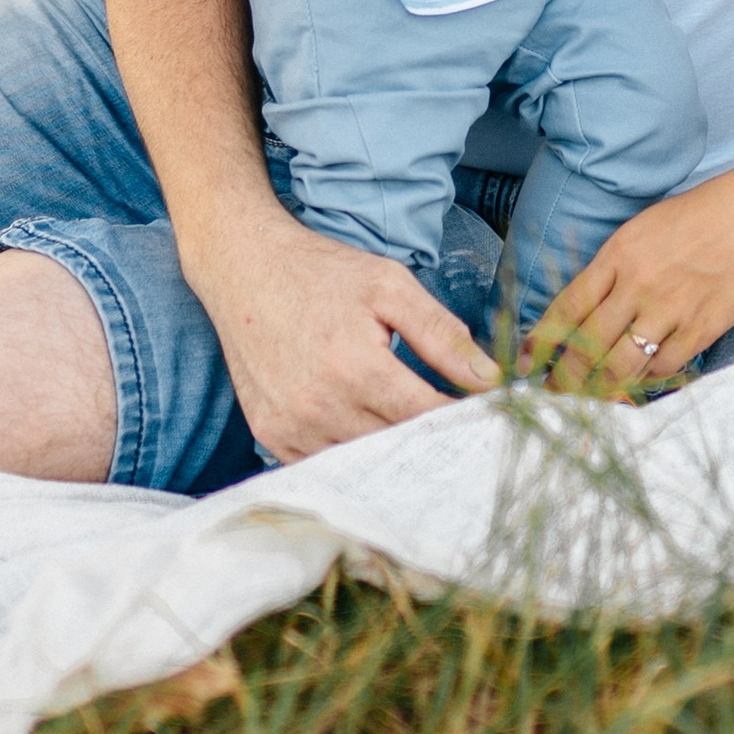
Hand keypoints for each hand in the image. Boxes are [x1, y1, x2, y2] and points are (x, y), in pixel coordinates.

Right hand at [202, 205, 501, 458]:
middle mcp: (320, 406)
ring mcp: (291, 427)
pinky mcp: (271, 435)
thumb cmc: (323, 273)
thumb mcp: (390, 286)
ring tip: (414, 430)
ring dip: (392, 451)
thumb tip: (490, 379)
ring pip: (363, 462)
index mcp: (356, 367)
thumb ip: (442, 335)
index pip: (428, 416)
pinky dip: (352, 455)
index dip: (462, 419)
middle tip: (458, 428)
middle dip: (432, 438)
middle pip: (398, 446)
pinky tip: (368, 430)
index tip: (487, 417)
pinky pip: (325, 465)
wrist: (244, 268)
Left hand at [529, 168, 733, 397]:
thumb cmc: (705, 213)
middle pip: (587, 345)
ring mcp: (672, 309)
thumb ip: (616, 266)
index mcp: (619, 253)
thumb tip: (589, 308)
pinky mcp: (703, 327)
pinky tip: (640, 383)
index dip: (541, 342)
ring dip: (600, 389)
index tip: (524, 363)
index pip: (567, 307)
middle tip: (551, 393)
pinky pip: (663, 368)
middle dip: (564, 377)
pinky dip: (647, 380)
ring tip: (589, 400)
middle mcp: (639, 284)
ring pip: (621, 366)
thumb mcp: (646, 228)